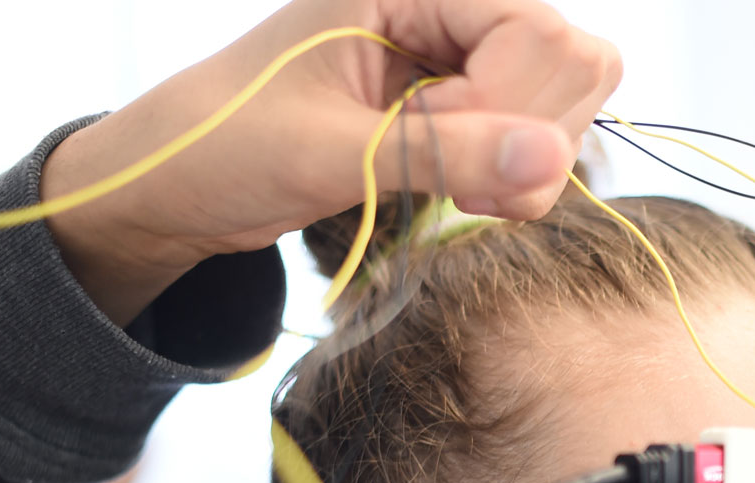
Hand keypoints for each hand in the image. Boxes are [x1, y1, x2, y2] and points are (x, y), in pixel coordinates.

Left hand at [41, 0, 619, 322]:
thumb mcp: (330, 152)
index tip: (437, 147)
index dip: (509, 106)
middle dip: (527, 135)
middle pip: (570, 61)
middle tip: (448, 178)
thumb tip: (551, 161)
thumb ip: (445, 154)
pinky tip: (456, 192)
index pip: (537, 31)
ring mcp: (460, 57)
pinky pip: (540, 140)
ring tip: (447, 188)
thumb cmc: (227, 146)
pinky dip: (514, 182)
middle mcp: (445, 8)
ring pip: (566, 103)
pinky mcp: (465, 107)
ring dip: (524, 166)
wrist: (183, 182)